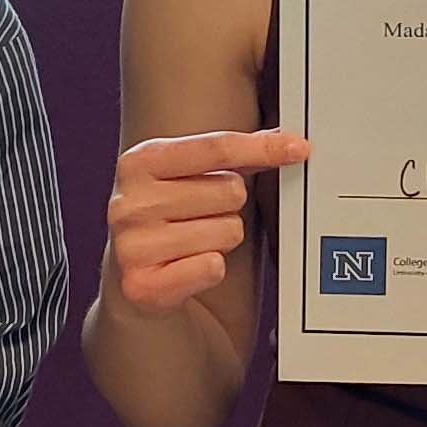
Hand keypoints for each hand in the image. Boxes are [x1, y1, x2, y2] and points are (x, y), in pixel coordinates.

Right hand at [103, 128, 309, 314]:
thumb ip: (234, 155)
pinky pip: (214, 267)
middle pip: (231, 191)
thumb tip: (287, 141)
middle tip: (203, 217)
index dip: (263, 148)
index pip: (216, 148)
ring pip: (229, 231)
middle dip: (230, 206)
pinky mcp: (142, 286)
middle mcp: (128, 202)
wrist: (131, 280)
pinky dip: (211, 269)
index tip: (298, 148)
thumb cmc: (169, 220)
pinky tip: (188, 268)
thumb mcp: (188, 177)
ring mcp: (132, 246)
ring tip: (193, 243)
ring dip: (222, 239)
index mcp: (139, 162)